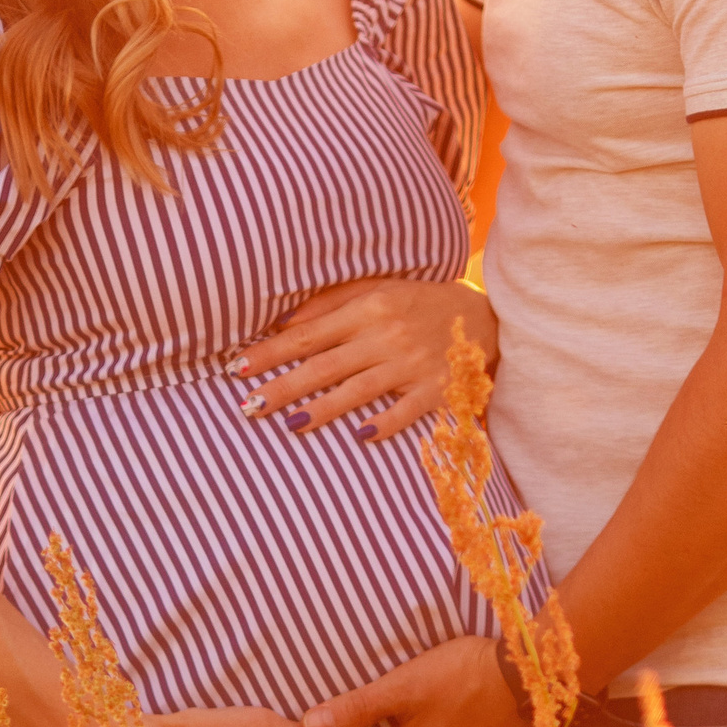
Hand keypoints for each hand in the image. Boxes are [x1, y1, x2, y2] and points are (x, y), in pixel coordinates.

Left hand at [232, 279, 499, 443]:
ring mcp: (413, 365)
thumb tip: (282, 324)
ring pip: (359, 390)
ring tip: (288, 424)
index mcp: (370, 309)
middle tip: (249, 405)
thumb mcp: (379, 289)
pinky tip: (360, 436)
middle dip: (284, 386)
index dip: (272, 352)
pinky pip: (408, 411)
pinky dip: (386, 423)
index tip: (239, 367)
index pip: (309, 334)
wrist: (487, 317)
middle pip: (326, 365)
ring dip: (322, 408)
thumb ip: (331, 303)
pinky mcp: (438, 390)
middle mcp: (387, 336)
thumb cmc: (422, 303)